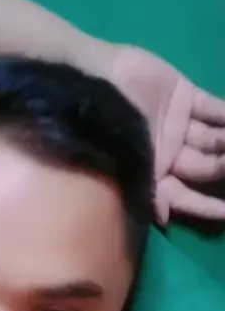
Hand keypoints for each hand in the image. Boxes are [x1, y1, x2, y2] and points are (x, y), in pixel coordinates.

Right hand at [111, 45, 224, 225]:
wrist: (98, 90)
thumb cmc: (111, 137)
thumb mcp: (130, 171)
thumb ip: (152, 194)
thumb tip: (166, 220)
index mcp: (156, 175)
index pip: (185, 196)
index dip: (206, 206)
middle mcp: (170, 153)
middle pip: (206, 167)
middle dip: (223, 169)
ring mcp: (179, 124)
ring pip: (213, 138)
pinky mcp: (185, 96)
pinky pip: (213, 109)